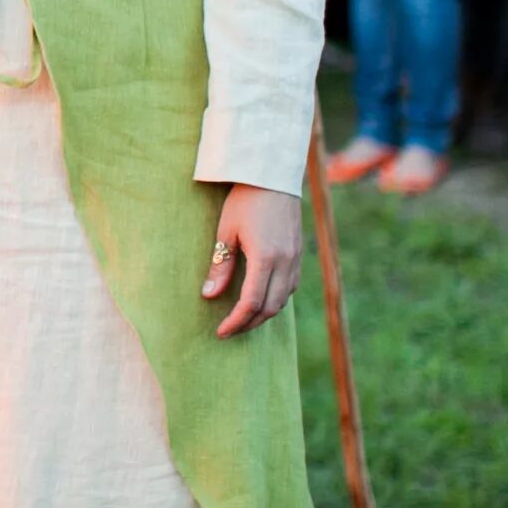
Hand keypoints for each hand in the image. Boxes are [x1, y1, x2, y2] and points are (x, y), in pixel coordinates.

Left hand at [203, 184, 302, 338]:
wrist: (272, 176)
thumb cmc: (244, 200)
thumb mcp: (226, 231)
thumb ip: (221, 265)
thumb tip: (209, 296)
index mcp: (266, 258)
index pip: (252, 303)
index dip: (236, 321)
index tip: (221, 331)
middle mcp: (285, 262)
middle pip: (270, 308)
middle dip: (249, 324)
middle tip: (229, 330)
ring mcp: (295, 259)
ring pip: (283, 300)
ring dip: (263, 314)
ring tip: (242, 319)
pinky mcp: (298, 254)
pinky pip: (289, 287)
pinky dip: (275, 300)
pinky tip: (259, 299)